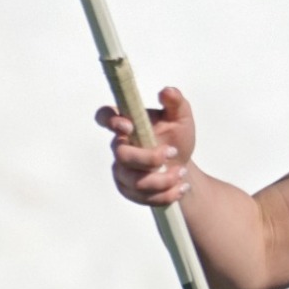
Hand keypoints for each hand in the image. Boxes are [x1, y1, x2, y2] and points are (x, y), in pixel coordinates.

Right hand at [94, 86, 196, 206]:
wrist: (183, 168)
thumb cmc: (177, 138)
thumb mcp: (181, 118)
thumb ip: (176, 103)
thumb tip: (167, 91)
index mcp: (128, 124)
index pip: (105, 117)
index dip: (110, 121)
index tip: (129, 126)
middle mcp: (120, 147)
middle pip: (122, 155)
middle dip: (149, 158)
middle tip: (172, 153)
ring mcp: (122, 170)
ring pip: (134, 180)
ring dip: (162, 180)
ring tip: (181, 173)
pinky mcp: (129, 190)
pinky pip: (142, 197)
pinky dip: (165, 194)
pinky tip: (181, 188)